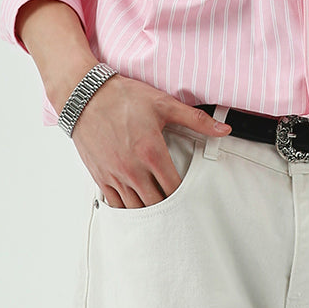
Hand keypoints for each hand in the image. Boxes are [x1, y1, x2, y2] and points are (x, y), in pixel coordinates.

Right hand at [66, 76, 230, 207]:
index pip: (174, 189)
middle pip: (156, 204)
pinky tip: (134, 207)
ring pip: (135, 208)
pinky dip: (126, 209)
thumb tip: (223, 128)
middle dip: (168, 207)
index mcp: (152, 152)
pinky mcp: (100, 176)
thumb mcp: (164, 104)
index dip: (185, 197)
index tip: (191, 198)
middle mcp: (133, 168)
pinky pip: (115, 204)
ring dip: (148, 211)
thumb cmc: (121, 97)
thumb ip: (196, 120)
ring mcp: (114, 175)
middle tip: (178, 208)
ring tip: (159, 210)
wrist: (85, 96)